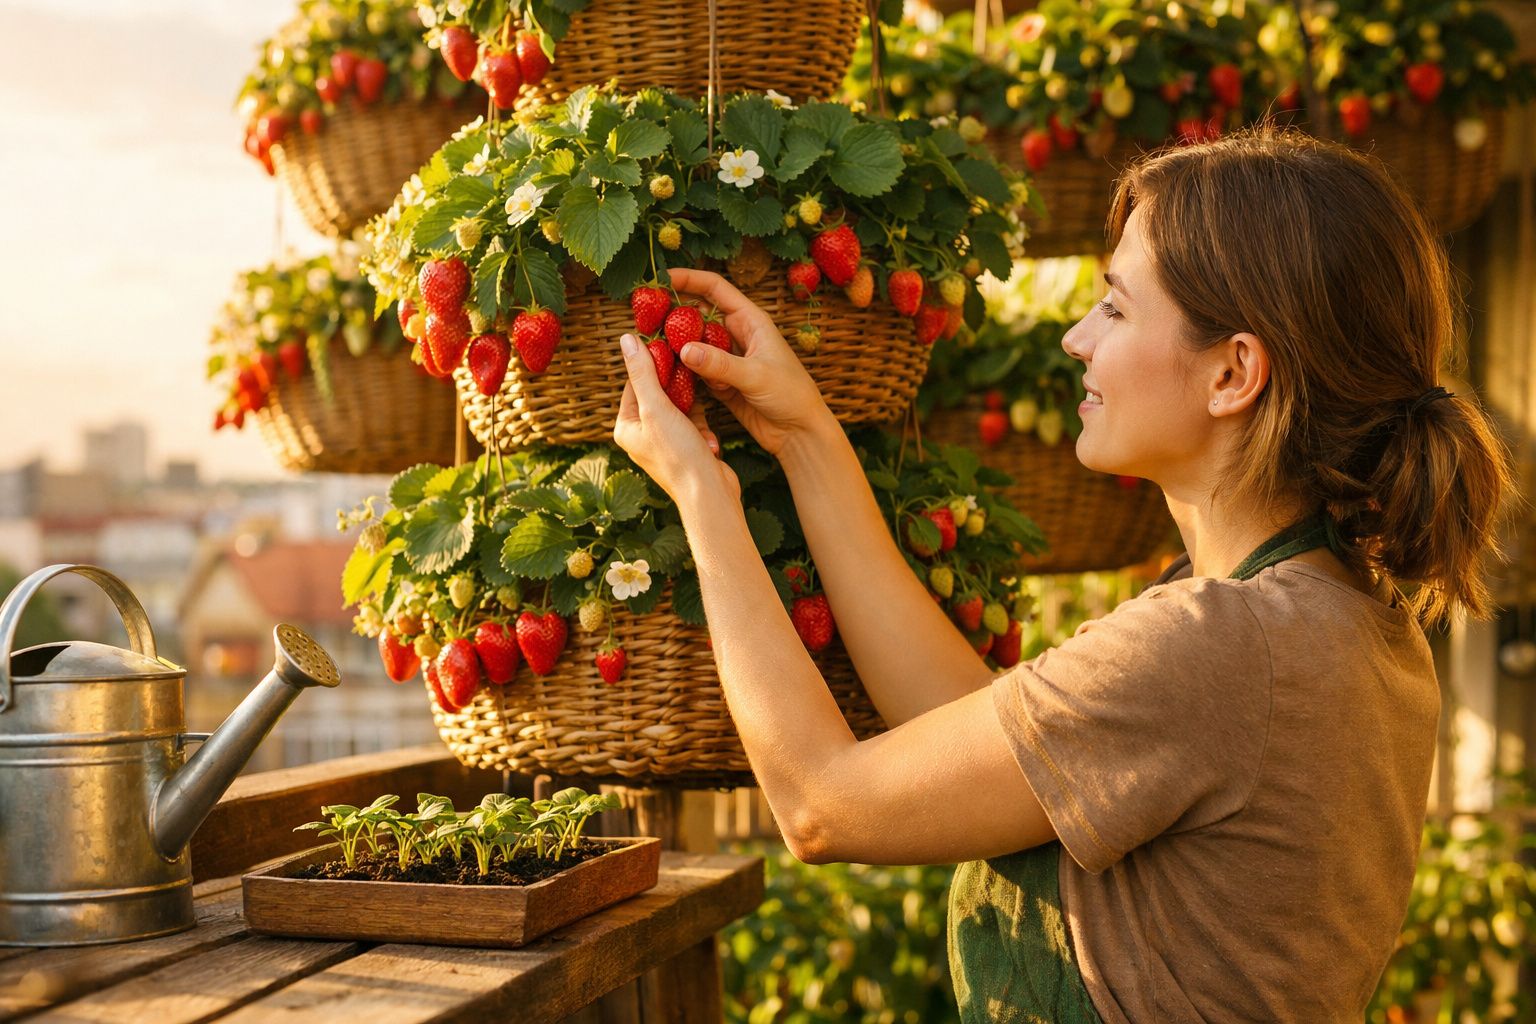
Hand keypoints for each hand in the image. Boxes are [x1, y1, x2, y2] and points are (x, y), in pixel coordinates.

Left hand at [613, 332, 739, 506]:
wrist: (709, 494)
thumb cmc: (678, 455)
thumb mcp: (656, 408)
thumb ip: (643, 374)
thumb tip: (627, 340)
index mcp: (626, 427)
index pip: (635, 383)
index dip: (653, 364)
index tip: (670, 347)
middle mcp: (642, 435)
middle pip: (659, 393)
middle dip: (679, 389)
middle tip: (691, 373)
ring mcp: (664, 442)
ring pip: (680, 407)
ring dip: (695, 412)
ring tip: (699, 425)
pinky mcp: (685, 447)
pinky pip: (693, 424)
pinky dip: (703, 428)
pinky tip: (709, 441)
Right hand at [667, 267, 830, 455]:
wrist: (800, 433)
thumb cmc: (791, 396)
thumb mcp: (756, 376)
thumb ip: (720, 364)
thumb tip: (684, 350)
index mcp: (750, 321)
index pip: (714, 288)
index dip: (688, 279)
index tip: (659, 279)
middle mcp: (737, 335)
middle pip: (697, 314)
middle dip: (672, 313)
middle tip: (644, 316)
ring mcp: (727, 359)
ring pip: (693, 344)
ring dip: (674, 345)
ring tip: (650, 346)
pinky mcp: (721, 383)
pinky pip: (695, 371)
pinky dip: (682, 371)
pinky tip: (667, 373)